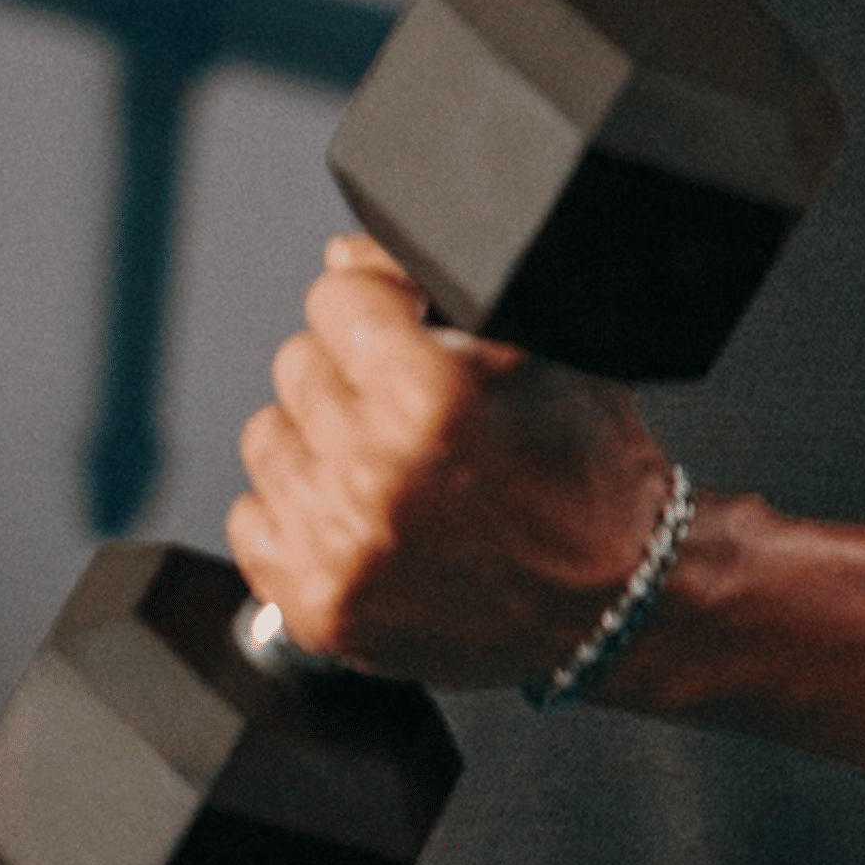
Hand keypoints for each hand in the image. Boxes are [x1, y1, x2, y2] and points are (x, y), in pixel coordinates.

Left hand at [226, 236, 675, 688]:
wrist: (612, 596)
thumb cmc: (585, 469)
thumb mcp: (538, 346)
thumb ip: (437, 281)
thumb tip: (342, 257)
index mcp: (429, 395)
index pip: (333, 296)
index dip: (380, 305)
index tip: (410, 331)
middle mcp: (374, 474)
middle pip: (296, 363)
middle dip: (351, 372)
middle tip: (410, 409)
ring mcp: (340, 549)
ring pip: (268, 438)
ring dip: (319, 442)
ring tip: (388, 466)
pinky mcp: (321, 608)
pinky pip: (252, 521)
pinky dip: (297, 514)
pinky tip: (362, 517)